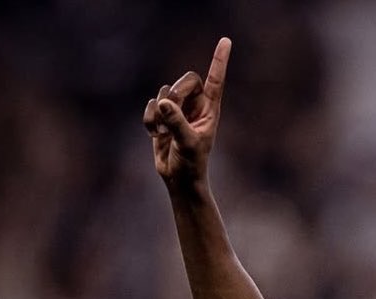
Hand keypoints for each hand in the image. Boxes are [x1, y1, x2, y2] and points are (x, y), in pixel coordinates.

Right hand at [143, 37, 231, 187]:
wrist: (179, 179)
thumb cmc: (192, 164)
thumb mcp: (188, 143)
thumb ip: (177, 122)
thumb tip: (164, 102)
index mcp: (210, 110)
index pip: (215, 80)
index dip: (219, 61)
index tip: (226, 41)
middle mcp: (195, 106)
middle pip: (184, 80)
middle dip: (176, 93)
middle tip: (170, 110)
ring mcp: (178, 110)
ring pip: (164, 92)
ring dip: (160, 112)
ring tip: (164, 133)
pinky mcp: (162, 116)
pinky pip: (151, 104)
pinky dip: (149, 119)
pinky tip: (154, 134)